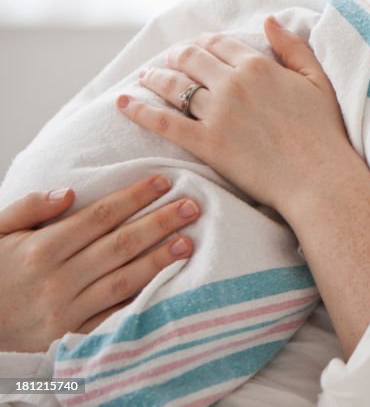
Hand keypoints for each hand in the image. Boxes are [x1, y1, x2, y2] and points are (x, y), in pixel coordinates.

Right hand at [0, 176, 197, 352]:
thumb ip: (28, 208)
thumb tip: (68, 192)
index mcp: (41, 248)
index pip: (99, 216)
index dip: (134, 197)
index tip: (164, 181)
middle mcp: (57, 279)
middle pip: (119, 245)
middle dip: (159, 223)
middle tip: (192, 206)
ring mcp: (67, 310)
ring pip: (123, 280)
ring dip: (159, 260)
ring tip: (189, 242)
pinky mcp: (73, 336)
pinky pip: (114, 316)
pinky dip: (142, 300)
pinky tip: (168, 285)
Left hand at [119, 17, 353, 212]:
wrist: (319, 178)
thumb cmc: (324, 131)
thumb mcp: (317, 80)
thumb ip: (292, 47)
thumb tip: (269, 20)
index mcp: (259, 66)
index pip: (218, 43)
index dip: (202, 42)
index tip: (195, 47)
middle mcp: (233, 84)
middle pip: (190, 58)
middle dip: (175, 55)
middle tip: (167, 60)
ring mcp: (217, 114)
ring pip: (173, 85)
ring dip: (155, 77)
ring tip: (145, 77)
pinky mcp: (206, 143)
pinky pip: (163, 122)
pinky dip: (139, 110)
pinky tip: (123, 102)